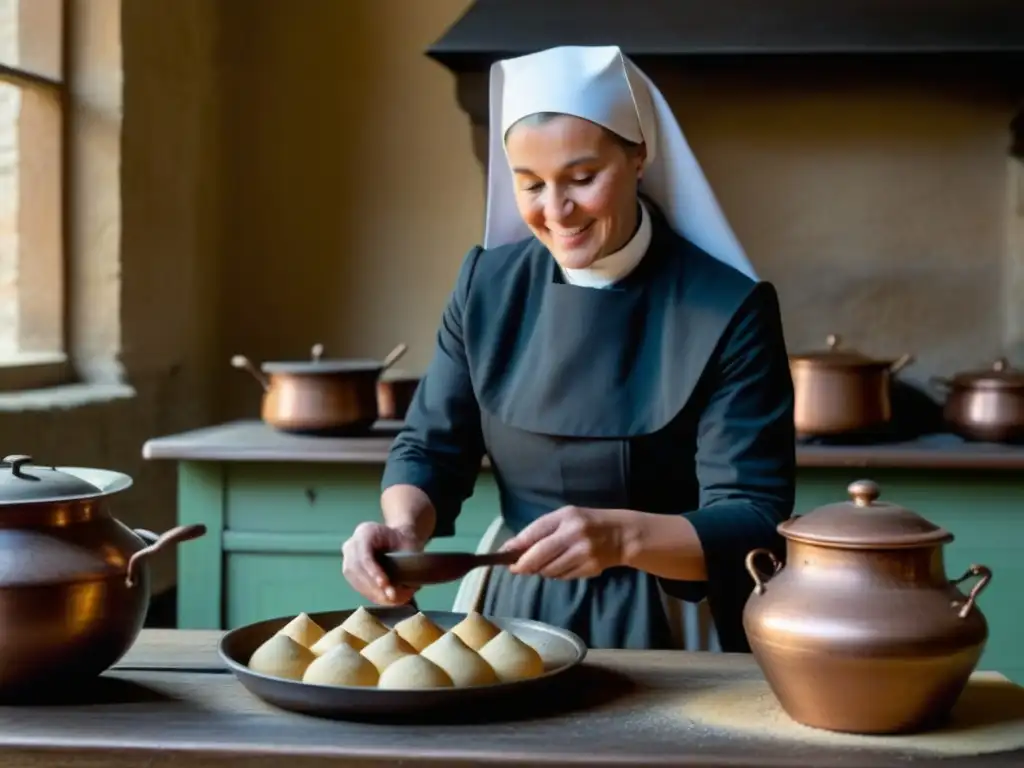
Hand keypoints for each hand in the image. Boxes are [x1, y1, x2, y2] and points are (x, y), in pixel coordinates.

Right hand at [341, 522, 422, 605]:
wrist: (397, 540)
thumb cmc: (404, 541)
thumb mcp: (410, 545)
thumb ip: (408, 561)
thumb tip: (409, 584)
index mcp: (366, 531)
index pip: (364, 554)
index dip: (373, 571)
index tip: (384, 584)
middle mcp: (352, 544)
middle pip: (356, 569)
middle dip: (373, 586)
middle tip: (391, 597)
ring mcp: (348, 557)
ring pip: (355, 579)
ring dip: (372, 593)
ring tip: (389, 600)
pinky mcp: (350, 571)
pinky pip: (356, 585)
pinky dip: (371, 594)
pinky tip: (384, 599)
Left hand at [499, 506, 628, 579]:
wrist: (622, 535)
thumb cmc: (587, 523)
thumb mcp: (564, 518)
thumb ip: (540, 531)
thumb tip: (512, 548)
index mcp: (566, 517)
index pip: (534, 533)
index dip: (516, 548)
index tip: (504, 556)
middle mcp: (574, 534)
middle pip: (539, 556)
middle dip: (524, 565)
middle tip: (517, 569)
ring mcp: (583, 553)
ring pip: (550, 570)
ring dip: (542, 571)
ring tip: (546, 563)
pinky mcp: (590, 569)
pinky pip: (563, 577)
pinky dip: (557, 574)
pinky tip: (563, 565)